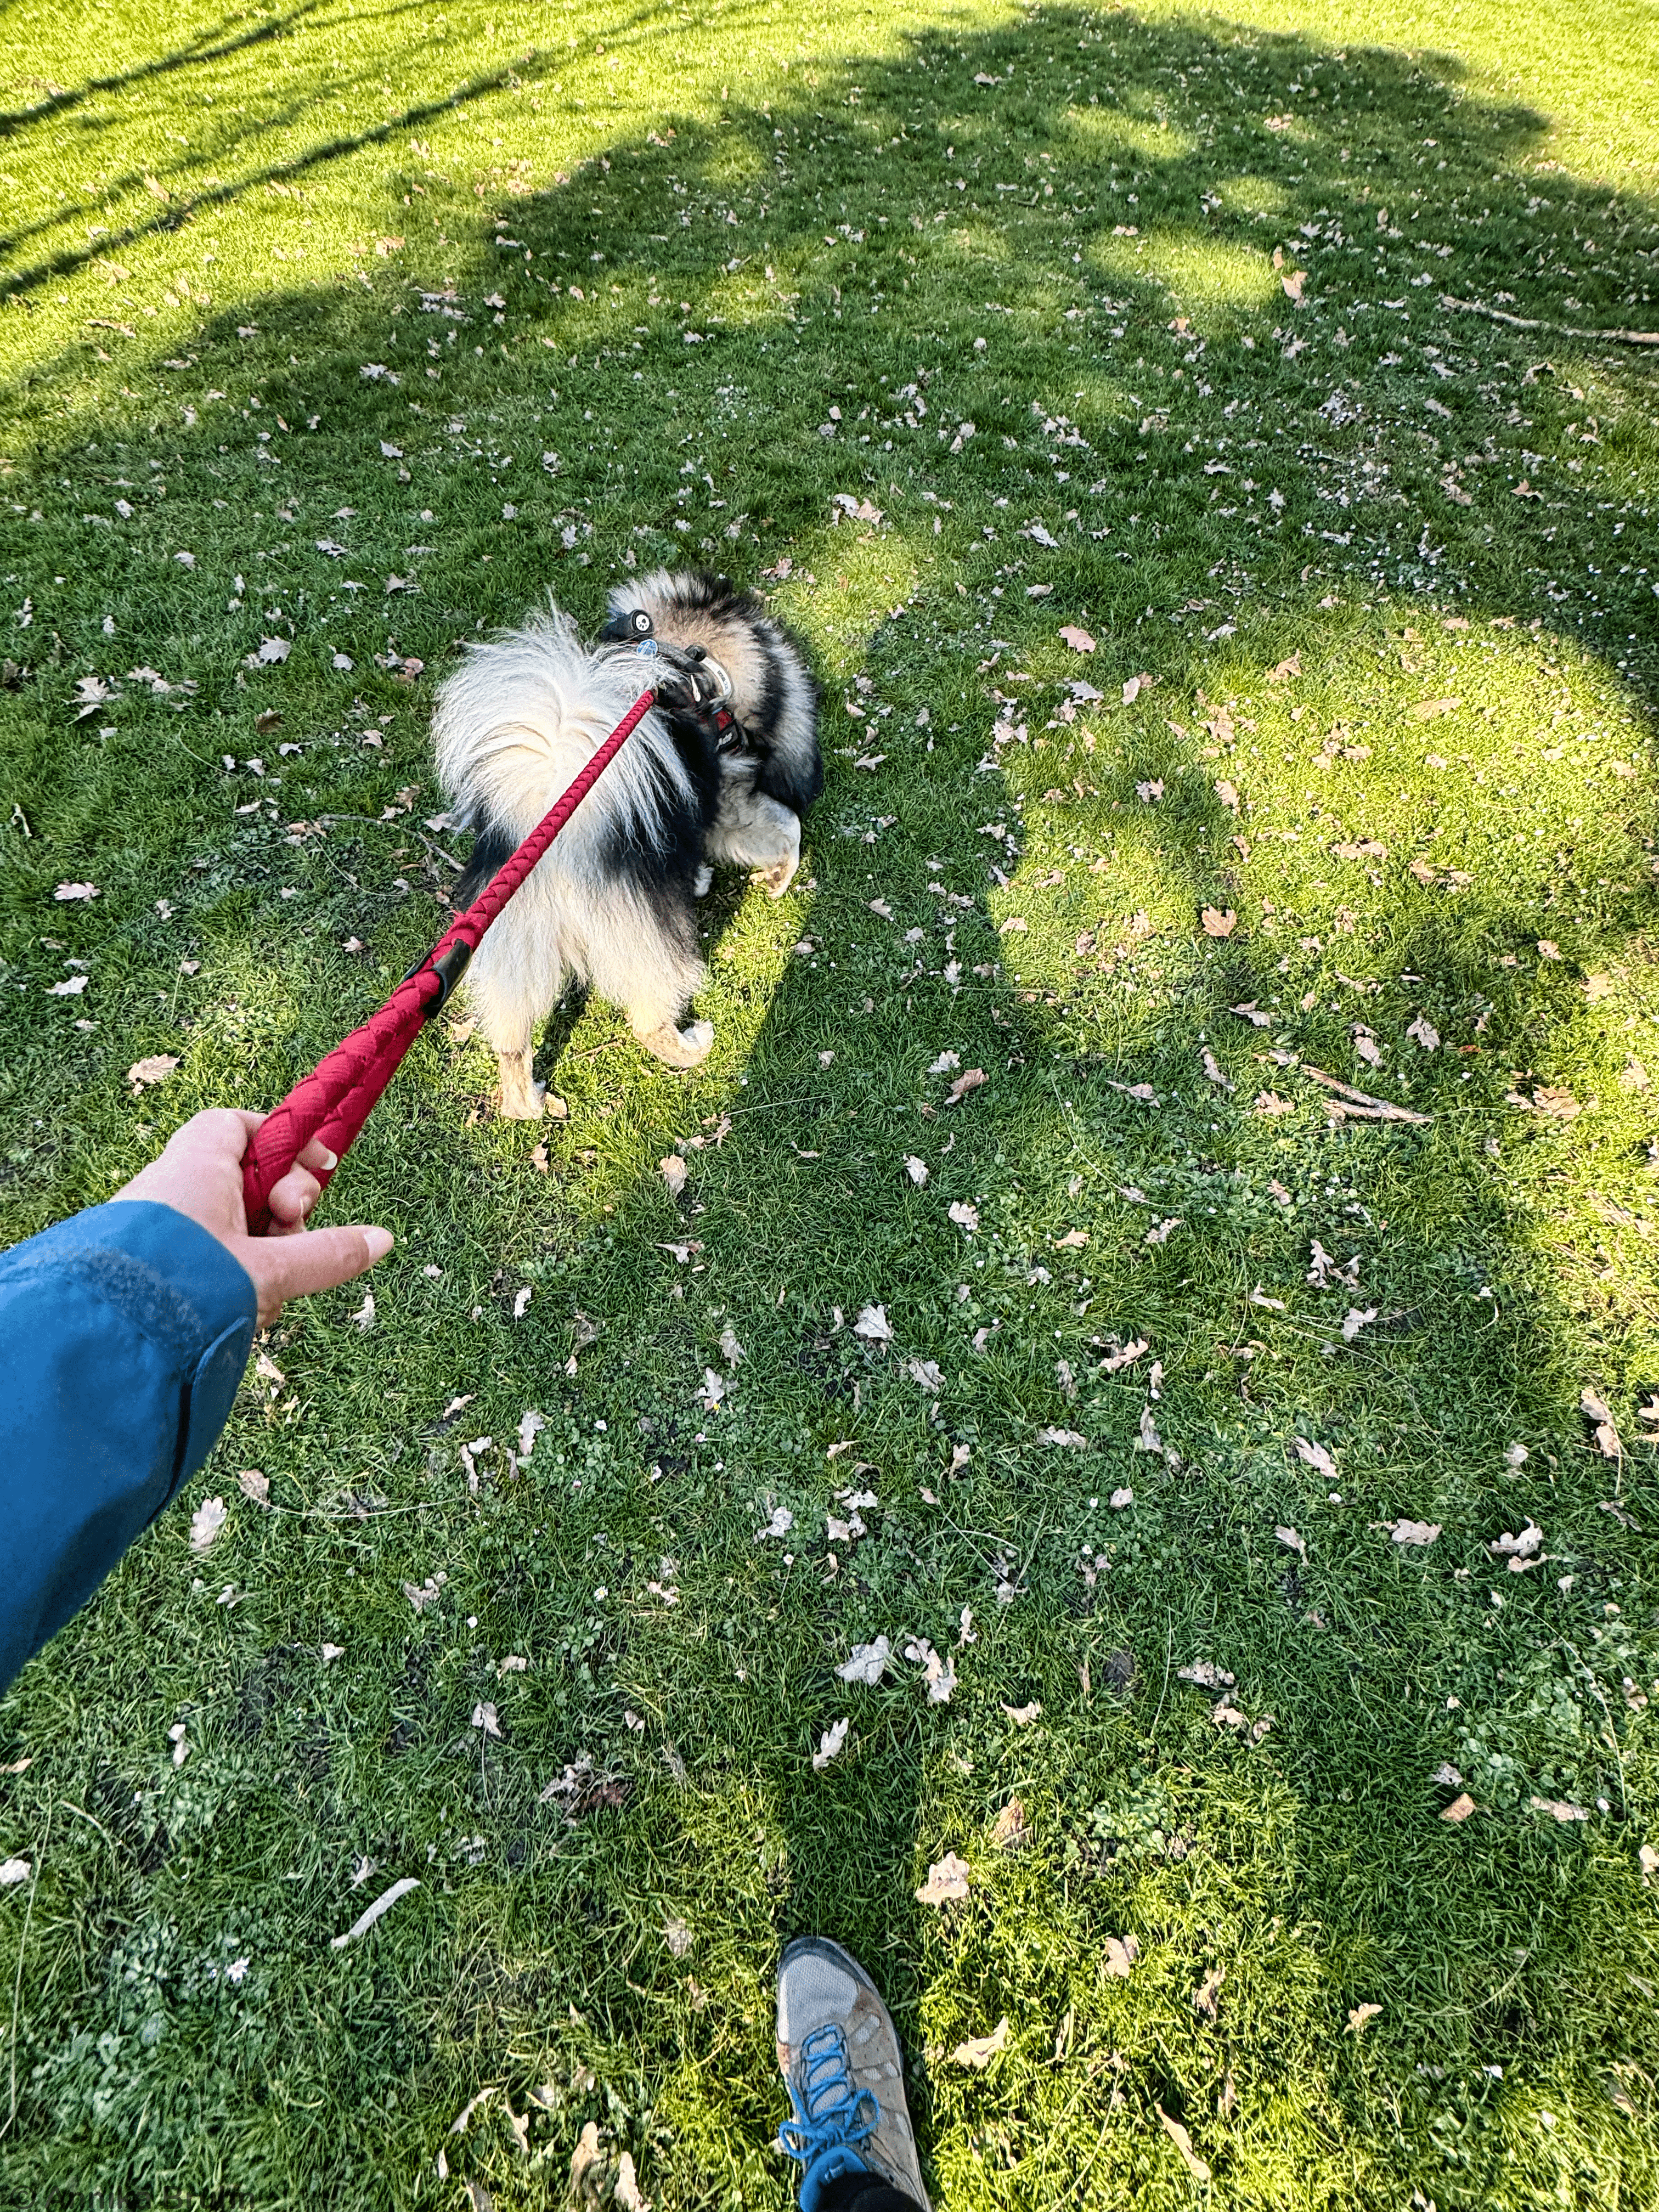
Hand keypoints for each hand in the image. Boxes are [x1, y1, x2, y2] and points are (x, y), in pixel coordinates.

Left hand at [114, 1108, 393, 1327]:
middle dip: (279, 1213)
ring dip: (259, 1256)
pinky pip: (203, 1260)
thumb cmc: (186, 1288)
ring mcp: (155, 1228)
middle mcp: (169, 1188)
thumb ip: (327, 1254)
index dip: (282, 1140)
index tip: (316, 1169)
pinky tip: (239, 1312)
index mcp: (196, 1167)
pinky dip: (230, 1279)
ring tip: (262, 1292)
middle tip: (290, 1234)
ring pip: (227, 1230)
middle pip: (242, 1183)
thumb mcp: (270, 1269)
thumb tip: (381, 1239)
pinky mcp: (146, 1267)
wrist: (104, 1339)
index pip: (237, 1124)